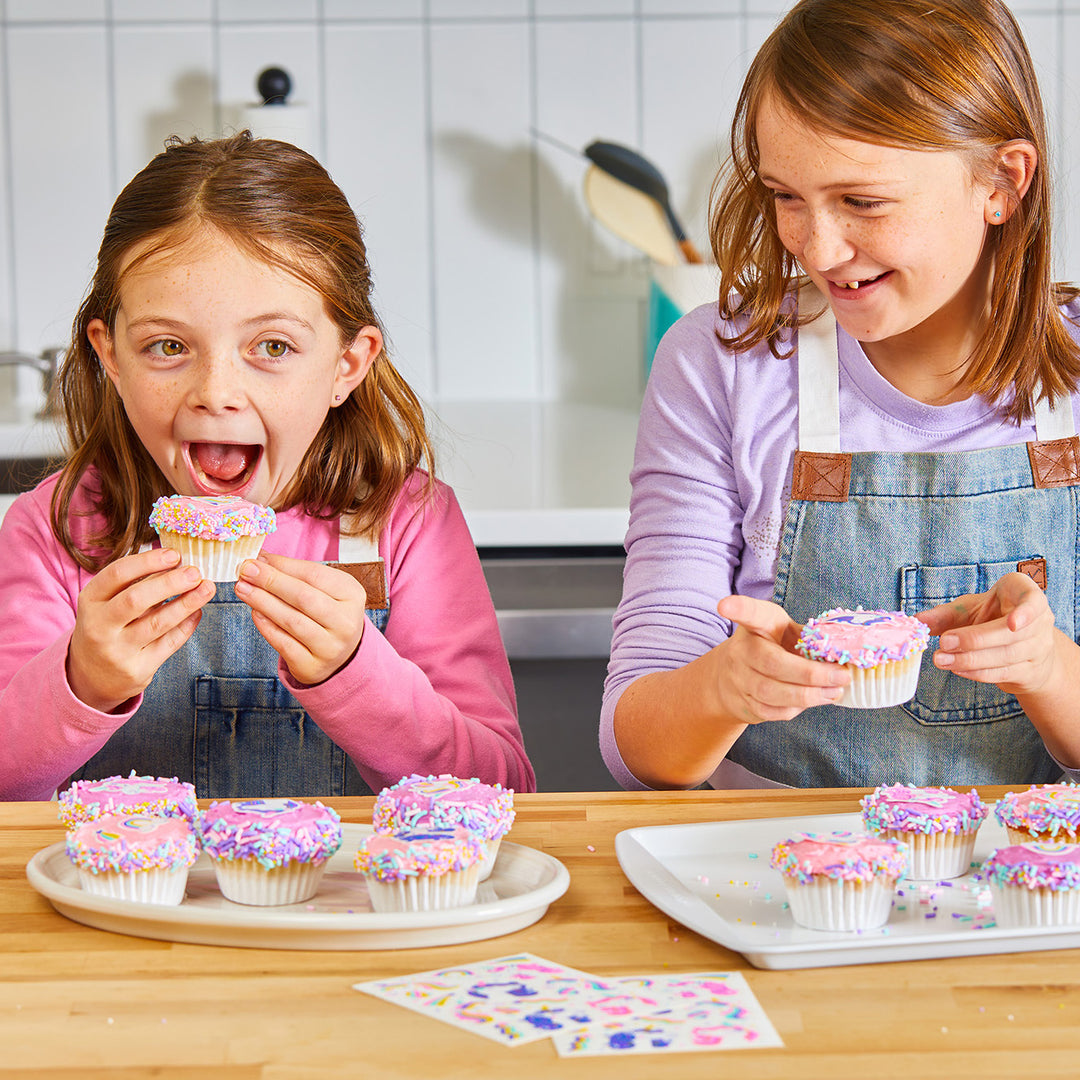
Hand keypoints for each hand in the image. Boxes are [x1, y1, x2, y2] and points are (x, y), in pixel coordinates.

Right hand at [67, 547, 215, 712]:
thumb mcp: (108, 603)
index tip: (175, 554)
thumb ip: (137, 583)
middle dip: (170, 583)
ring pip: (157, 623)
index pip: (117, 574)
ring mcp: (117, 651)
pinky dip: (187, 626)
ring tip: (207, 588)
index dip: (148, 562)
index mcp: (90, 601)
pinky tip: (198, 612)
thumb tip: (177, 562)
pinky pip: (168, 644)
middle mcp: (99, 626)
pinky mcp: (137, 670)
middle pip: (136, 599)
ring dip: (187, 603)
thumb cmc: (106, 627)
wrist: (91, 675)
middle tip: (195, 573)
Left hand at [235, 553, 367, 685]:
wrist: (340, 655)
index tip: (259, 558)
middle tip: (246, 570)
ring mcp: (331, 647)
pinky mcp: (313, 666)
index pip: (315, 575)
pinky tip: (254, 612)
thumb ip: (296, 574)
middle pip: (304, 597)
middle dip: (271, 581)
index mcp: (352, 595)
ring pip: (292, 621)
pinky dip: (266, 626)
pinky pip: (284, 644)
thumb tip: (260, 560)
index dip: (284, 565)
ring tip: (242, 588)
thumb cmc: (327, 613)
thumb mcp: (324, 589)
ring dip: (263, 602)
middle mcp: (346, 622)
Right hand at [713, 594, 848, 724]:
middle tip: (842, 676)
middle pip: (772, 664)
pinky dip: (797, 708)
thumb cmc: (772, 648)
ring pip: (772, 693)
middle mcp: (741, 650)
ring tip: (834, 692)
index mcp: (756, 625)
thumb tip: (845, 653)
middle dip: (812, 674)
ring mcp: (738, 679)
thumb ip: (809, 638)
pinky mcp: (743, 703)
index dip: (737, 608)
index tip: (724, 606)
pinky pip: (772, 711)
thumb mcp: (786, 632)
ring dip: (809, 695)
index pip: (747, 614)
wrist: (732, 677)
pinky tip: (814, 700)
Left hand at [919, 571, 1058, 694]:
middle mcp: (1040, 622)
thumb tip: (915, 621)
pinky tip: (956, 669)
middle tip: (943, 643)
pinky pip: (1003, 673)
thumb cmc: (992, 618)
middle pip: (1010, 634)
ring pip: (1005, 656)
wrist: (1022, 648)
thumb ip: (944, 614)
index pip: (1034, 601)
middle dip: (974, 640)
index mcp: (1026, 595)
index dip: (1026, 612)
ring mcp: (1039, 648)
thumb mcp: (970, 609)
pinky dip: (977, 672)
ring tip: (941, 660)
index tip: (1012, 623)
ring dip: (970, 660)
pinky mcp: (1030, 671)